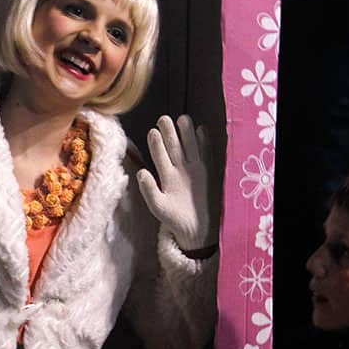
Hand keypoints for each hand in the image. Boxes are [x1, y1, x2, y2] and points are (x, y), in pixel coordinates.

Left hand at [137, 115, 216, 252]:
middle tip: (164, 118)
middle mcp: (179, 169)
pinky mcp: (207, 173)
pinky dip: (204, 144)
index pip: (160, 155)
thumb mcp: (158, 206)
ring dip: (186, 134)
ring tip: (183, 119)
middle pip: (174, 147)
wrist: (195, 230)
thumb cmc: (174, 218)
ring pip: (189, 147)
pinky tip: (202, 130)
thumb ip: (149, 190)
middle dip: (169, 133)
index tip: (153, 131)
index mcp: (166, 175)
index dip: (156, 144)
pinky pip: (206, 155)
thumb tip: (140, 172)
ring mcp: (194, 170)